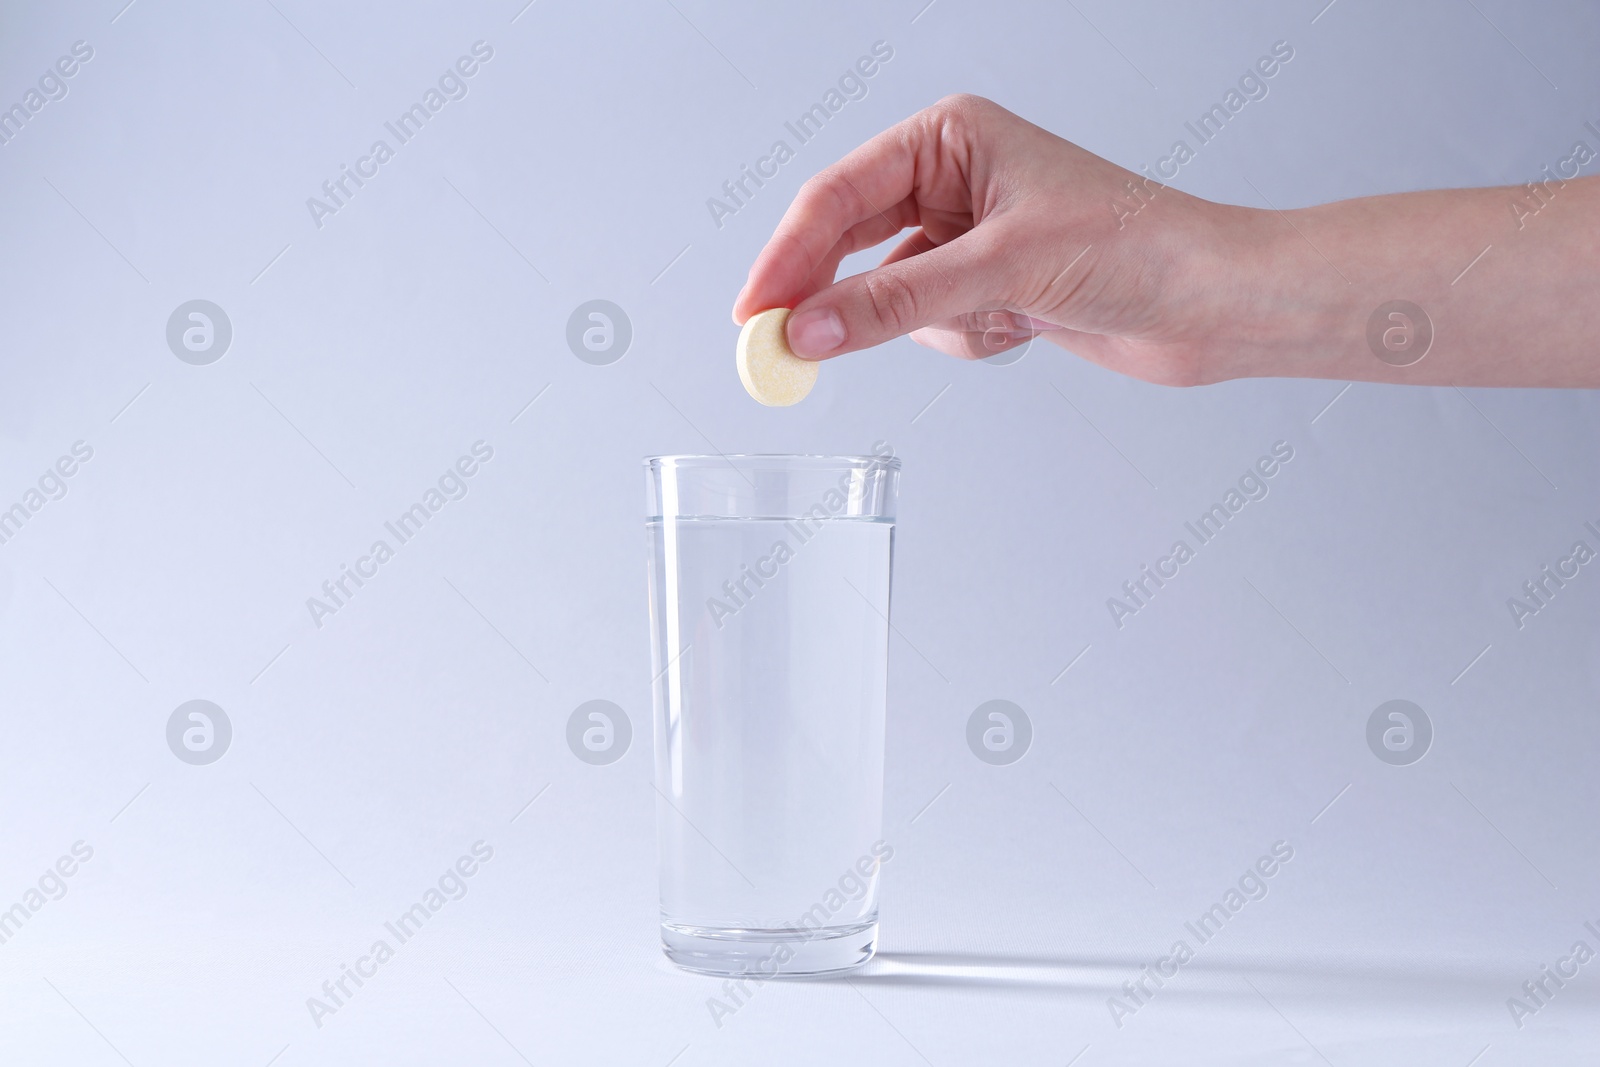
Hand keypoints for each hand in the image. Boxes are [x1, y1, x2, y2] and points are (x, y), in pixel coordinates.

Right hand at [732, 94, 1249, 385]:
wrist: (1213, 303)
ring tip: (1003, 314)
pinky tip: (1027, 326)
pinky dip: (971, 339)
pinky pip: (932, 327)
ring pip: (891, 296)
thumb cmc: (1139, 247)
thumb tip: (809, 330)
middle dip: (837, 298)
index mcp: (951, 139)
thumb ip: (895, 302)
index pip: (838, 196)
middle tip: (786, 348)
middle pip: (850, 244)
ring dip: (936, 322)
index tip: (753, 314)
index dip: (788, 257)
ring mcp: (968, 236)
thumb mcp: (1002, 268)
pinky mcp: (988, 285)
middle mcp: (953, 180)